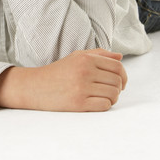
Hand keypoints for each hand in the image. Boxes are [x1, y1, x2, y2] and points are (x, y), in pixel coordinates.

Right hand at [0, 49, 126, 111]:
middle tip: (109, 91)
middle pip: (117, 82)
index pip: (117, 67)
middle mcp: (85, 71)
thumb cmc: (58, 71)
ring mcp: (82, 87)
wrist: (35, 86)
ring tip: (102, 97)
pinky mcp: (78, 103)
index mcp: (86, 58)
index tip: (121, 82)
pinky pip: (104, 105)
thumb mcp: (77, 56)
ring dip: (112, 98)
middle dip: (118, 88)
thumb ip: (99, 54)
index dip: (123, 76)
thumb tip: (120, 57)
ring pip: (113, 94)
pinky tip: (96, 103)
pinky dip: (105, 105)